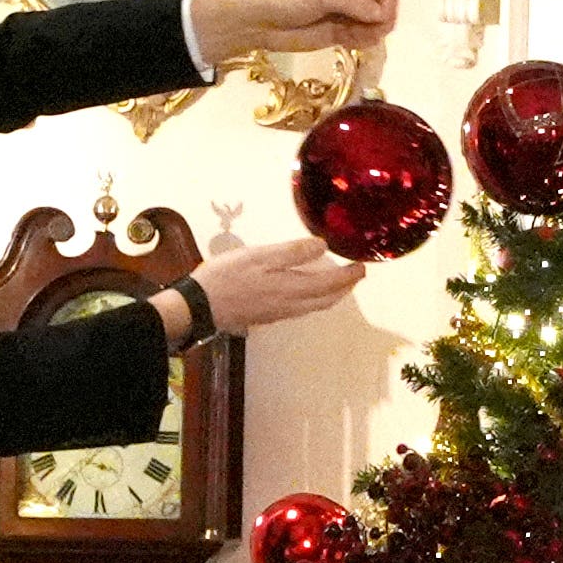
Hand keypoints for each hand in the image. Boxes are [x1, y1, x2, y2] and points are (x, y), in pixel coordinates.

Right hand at [189, 235, 366, 340]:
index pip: (331, 284)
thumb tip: (322, 247)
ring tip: (337, 282)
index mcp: (292, 289)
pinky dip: (313, 298)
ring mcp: (278, 312)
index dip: (349, 276)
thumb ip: (292, 252)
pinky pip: (301, 308)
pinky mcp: (267, 315)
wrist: (199, 307)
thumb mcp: (260, 256)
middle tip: (355, 275)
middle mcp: (290, 305)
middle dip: (345, 288)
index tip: (363, 267)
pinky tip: (307, 290)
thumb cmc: (226, 277)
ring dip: (330, 295)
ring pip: (314, 306)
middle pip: (327, 300)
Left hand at [194, 0, 401, 62]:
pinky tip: (351, 43)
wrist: (261, 22)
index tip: (383, 17)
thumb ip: (354, 3)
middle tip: (374, 31)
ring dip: (374, 32)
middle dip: (383, 18)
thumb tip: (382, 15)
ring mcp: (346, 14)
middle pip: (383, 3)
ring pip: (375, 23)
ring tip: (357, 38)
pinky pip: (363, 37)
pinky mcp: (339, 34)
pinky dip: (364, 42)